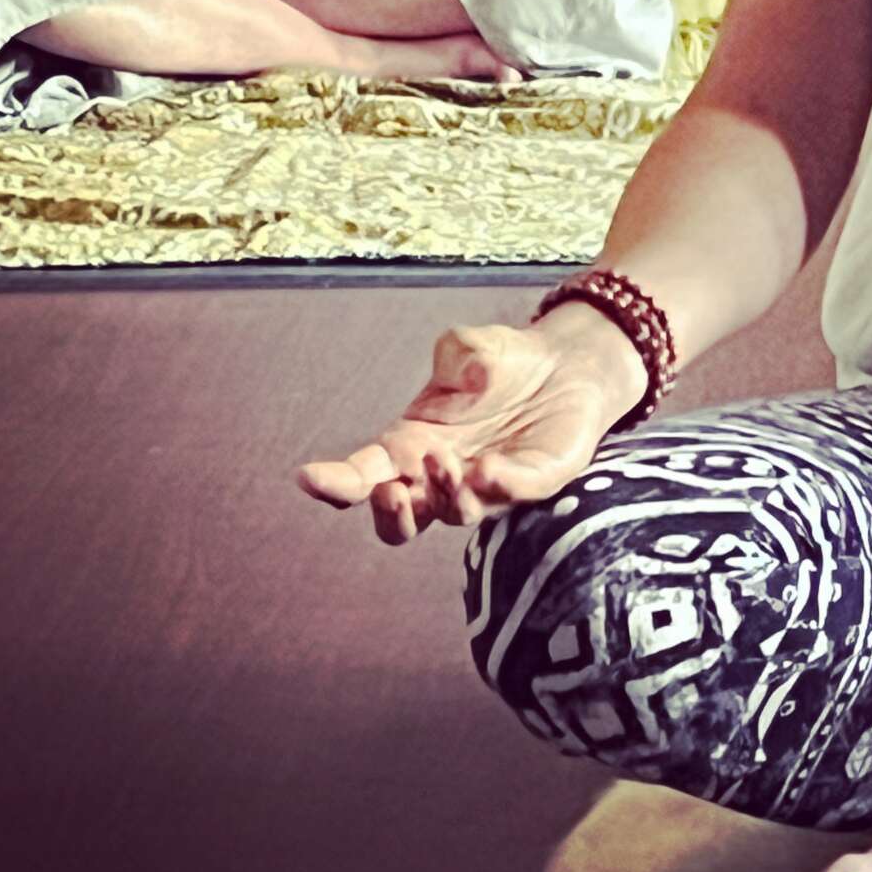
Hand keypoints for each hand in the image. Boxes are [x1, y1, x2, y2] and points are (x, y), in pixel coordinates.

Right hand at [297, 314, 644, 545]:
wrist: (564, 364)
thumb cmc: (500, 362)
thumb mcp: (465, 347)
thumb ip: (455, 353)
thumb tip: (461, 377)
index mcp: (408, 447)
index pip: (362, 476)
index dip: (334, 483)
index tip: (308, 477)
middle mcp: (440, 478)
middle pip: (400, 524)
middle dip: (389, 515)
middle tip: (389, 491)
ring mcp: (486, 487)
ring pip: (455, 516)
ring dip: (444, 495)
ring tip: (444, 461)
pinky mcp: (532, 482)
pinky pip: (512, 495)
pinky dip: (498, 487)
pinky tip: (488, 468)